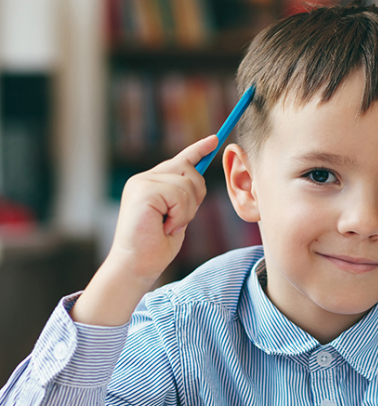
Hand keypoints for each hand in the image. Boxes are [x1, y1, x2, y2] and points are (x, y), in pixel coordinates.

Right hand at [109, 135, 216, 283]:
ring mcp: (142, 183)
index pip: (179, 160)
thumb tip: (198, 179)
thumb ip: (183, 198)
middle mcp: (144, 179)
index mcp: (151, 183)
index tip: (214, 140)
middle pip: (189, 171)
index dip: (198, 150)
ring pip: (187, 185)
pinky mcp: (144, 192)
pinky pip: (179, 196)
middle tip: (179, 220)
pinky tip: (165, 227)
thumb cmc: (155, 247)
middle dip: (195, 197)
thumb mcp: (175, 217)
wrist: (136, 265)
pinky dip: (180, 216)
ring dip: (186, 212)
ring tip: (169, 226)